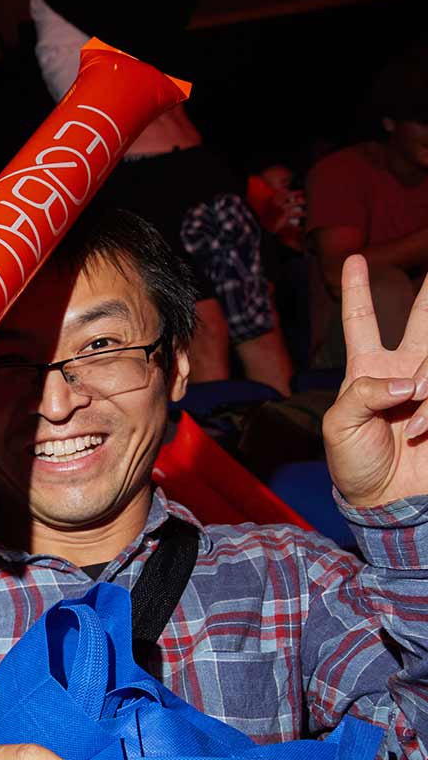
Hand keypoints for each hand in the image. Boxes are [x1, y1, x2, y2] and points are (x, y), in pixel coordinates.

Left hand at [323, 257, 427, 509]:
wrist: (384, 500)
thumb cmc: (355, 463)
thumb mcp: (340, 426)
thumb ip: (364, 393)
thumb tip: (406, 380)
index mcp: (368, 370)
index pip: (361, 322)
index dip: (357, 291)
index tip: (353, 259)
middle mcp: (405, 370)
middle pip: (423, 319)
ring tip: (416, 411)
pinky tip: (423, 428)